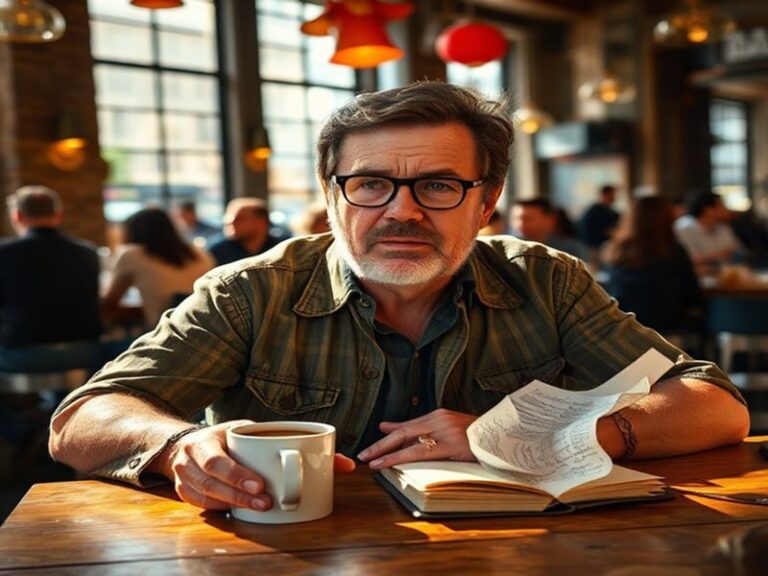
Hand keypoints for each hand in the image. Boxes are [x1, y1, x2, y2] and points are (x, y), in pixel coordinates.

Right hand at [158, 421, 355, 510]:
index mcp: (206, 440)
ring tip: (259, 508)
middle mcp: (190, 459)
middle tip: (266, 502)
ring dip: (233, 504)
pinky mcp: (186, 494)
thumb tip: (346, 465)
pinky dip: (221, 509)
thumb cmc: (229, 438)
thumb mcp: (254, 431)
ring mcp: (184, 478)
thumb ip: (295, 444)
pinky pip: (202, 507)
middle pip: (212, 481)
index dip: (236, 474)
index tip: (260, 484)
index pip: (217, 459)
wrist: (188, 445)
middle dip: (240, 495)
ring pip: (207, 497)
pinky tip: (237, 510)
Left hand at [357, 409, 476, 468]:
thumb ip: (418, 427)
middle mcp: (439, 420)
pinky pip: (423, 453)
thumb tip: (386, 426)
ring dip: (388, 453)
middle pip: (403, 432)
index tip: (372, 446)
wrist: (501, 435)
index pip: (407, 427)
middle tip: (364, 454)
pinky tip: (392, 464)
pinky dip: (404, 458)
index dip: (387, 437)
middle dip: (381, 444)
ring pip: (410, 443)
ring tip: (372, 462)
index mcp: (437, 415)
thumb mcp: (445, 427)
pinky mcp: (452, 446)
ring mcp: (445, 432)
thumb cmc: (474, 434)